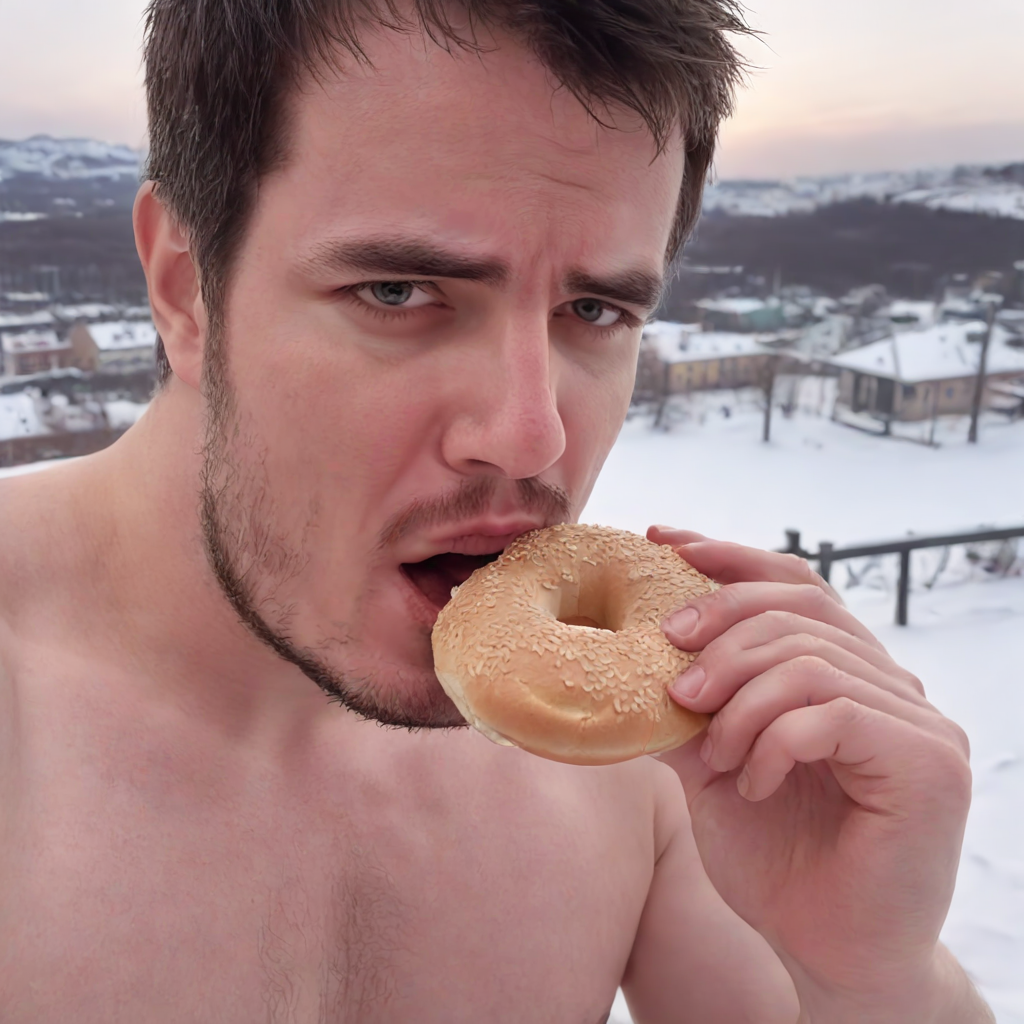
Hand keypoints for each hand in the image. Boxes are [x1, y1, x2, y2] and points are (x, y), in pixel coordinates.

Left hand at [648, 526, 978, 1021]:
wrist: (828, 952)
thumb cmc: (776, 860)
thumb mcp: (714, 765)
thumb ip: (691, 706)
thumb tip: (635, 650)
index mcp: (844, 672)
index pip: (793, 585)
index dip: (728, 556)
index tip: (664, 542)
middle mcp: (890, 683)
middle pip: (798, 610)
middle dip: (722, 630)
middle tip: (676, 678)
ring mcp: (919, 720)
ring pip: (808, 661)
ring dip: (740, 704)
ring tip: (715, 755)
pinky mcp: (931, 762)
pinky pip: (831, 713)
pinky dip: (773, 741)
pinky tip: (753, 783)